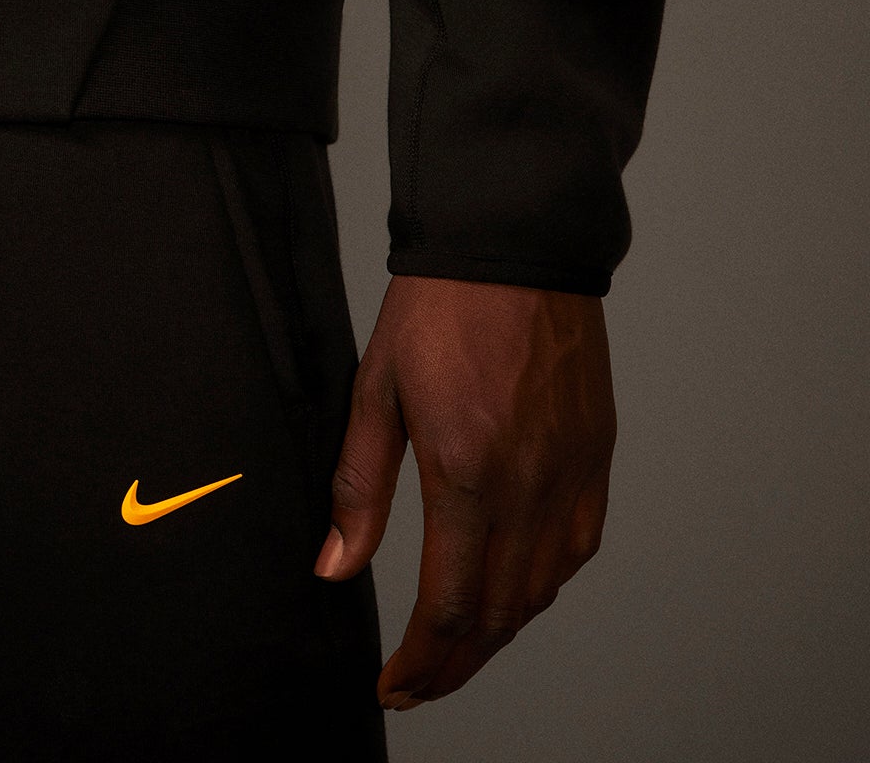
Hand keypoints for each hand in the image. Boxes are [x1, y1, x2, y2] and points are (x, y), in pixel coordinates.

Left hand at [314, 274, 615, 708]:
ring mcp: (572, 473)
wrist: (511, 246)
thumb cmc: (437, 309)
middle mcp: (530, 485)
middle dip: (457, 664)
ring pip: (543, 590)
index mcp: (467, 472)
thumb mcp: (376, 391)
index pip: (450, 605)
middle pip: (500, 614)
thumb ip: (359, 488)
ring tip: (457, 649)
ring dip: (499, 633)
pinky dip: (543, 587)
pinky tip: (513, 592)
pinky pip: (577, 548)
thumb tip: (335, 569)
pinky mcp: (596, 455)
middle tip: (420, 684)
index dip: (423, 662)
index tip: (396, 686)